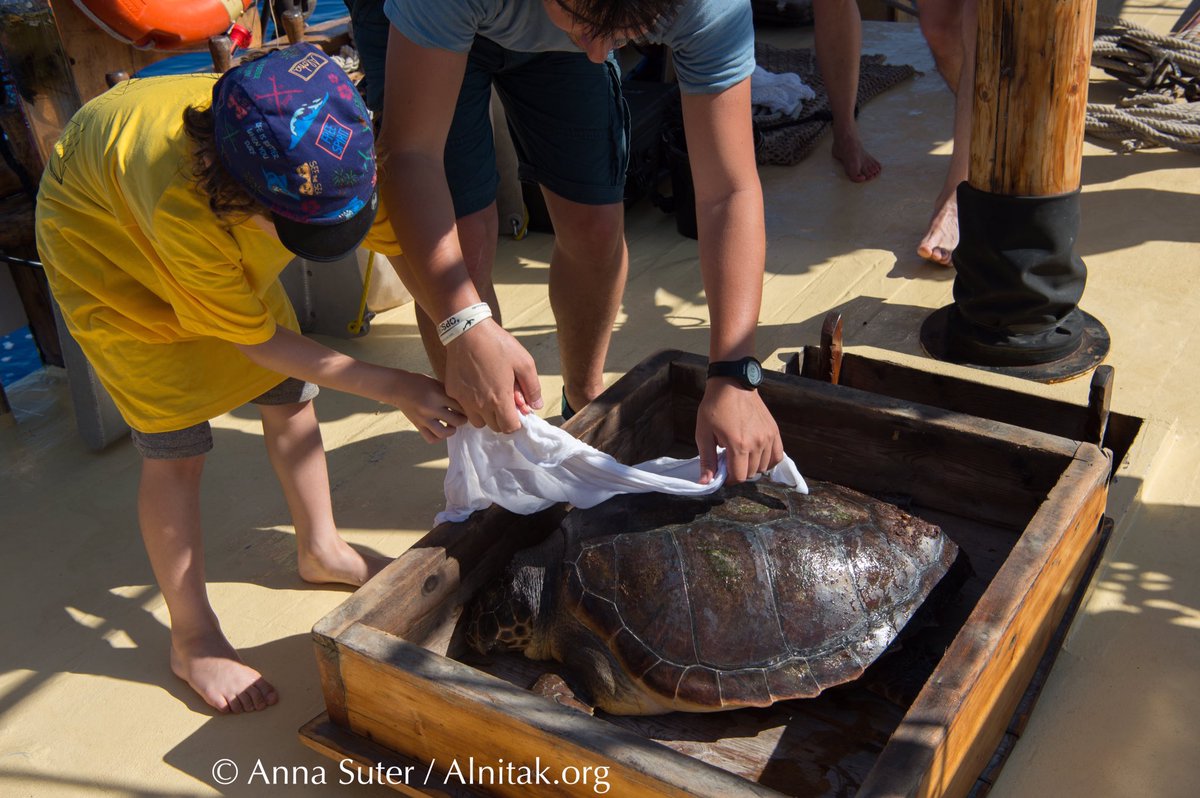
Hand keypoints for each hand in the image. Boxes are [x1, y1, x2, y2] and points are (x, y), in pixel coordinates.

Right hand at [388, 371, 467, 443]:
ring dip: (451, 431)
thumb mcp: (436, 383)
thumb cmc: (419, 382)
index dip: (467, 408)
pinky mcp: (417, 425)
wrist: (398, 387)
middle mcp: (431, 408)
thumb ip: (449, 393)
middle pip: (456, 421)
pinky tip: (440, 431)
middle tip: (462, 417)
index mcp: (437, 395)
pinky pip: (431, 438)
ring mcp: (423, 418)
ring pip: (444, 433)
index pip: (460, 406)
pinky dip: (438, 438)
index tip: (468, 407)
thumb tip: (466, 403)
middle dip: (463, 420)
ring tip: (452, 425)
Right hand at [444, 318, 542, 432]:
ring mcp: (464, 400)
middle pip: (494, 427)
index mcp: (499, 399)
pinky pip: (464, 408)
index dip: (516, 422)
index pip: (509, 428)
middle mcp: (479, 405)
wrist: (467, 330)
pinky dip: (472, 405)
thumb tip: (536, 406)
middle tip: (505, 399)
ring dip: (486, 415)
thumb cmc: (498, 345)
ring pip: (477, 421)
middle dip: (502, 418)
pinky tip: (477, 388)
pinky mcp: (452, 392)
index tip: (517, 409)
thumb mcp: (524, 363)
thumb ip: (532, 388)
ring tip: (490, 395)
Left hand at [695, 380, 783, 483]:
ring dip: (753, 467)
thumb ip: (707, 460)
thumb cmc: (715, 407)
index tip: (723, 472)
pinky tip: (757, 455)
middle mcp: (757, 443)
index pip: (739, 477)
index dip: (729, 479)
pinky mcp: (774, 431)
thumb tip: (705, 482)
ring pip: (764, 466)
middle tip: (729, 460)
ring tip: (741, 456)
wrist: (732, 384)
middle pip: (752, 473)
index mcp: (738, 445)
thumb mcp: (703, 433)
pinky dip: (768, 460)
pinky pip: (777, 456)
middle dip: (739, 472)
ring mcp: (768, 437)